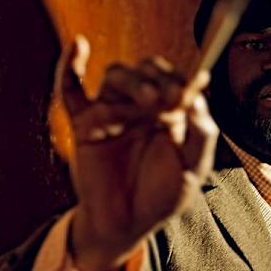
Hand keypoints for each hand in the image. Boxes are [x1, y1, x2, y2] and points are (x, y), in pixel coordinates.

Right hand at [57, 35, 217, 270]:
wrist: (128, 224)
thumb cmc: (161, 195)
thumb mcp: (192, 168)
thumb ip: (201, 135)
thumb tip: (199, 99)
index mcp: (171, 111)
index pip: (175, 79)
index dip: (182, 79)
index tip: (190, 88)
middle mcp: (142, 106)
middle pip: (146, 70)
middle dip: (159, 78)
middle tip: (171, 97)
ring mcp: (113, 112)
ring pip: (117, 76)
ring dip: (133, 81)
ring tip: (150, 100)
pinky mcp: (85, 124)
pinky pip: (72, 91)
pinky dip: (70, 66)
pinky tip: (77, 46)